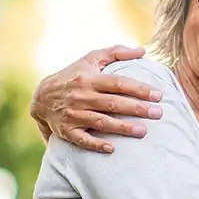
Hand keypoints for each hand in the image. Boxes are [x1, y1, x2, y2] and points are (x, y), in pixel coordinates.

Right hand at [30, 45, 160, 152]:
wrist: (40, 97)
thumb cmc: (73, 76)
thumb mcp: (90, 59)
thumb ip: (116, 52)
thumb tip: (142, 50)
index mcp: (89, 78)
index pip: (118, 83)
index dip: (139, 89)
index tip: (158, 95)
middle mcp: (81, 96)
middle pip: (113, 103)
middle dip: (137, 109)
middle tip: (159, 113)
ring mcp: (73, 114)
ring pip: (101, 122)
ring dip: (122, 128)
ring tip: (144, 132)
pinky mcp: (66, 131)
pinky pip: (81, 139)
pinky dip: (96, 144)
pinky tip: (112, 148)